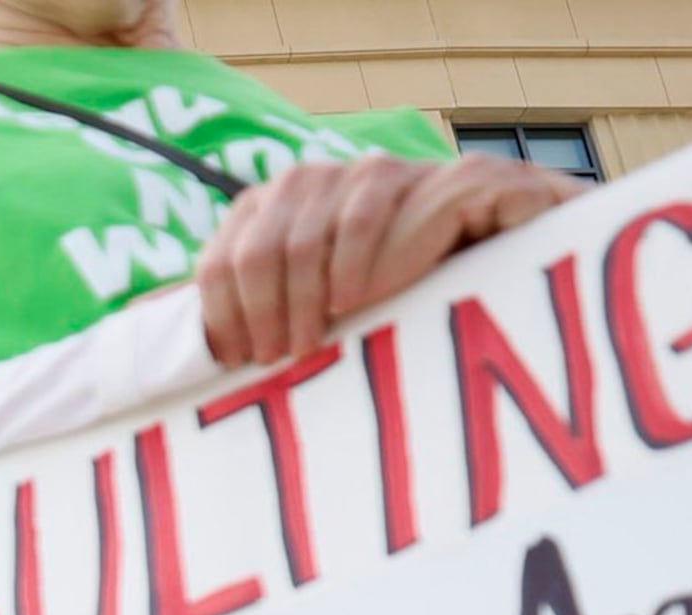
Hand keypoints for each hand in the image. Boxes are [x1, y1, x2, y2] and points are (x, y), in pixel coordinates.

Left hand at [197, 154, 588, 367]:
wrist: (536, 289)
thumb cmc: (418, 319)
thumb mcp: (328, 322)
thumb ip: (254, 315)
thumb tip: (155, 340)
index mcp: (295, 208)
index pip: (229, 249)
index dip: (222, 308)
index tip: (240, 362)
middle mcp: (340, 179)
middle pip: (266, 241)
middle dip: (265, 310)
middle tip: (282, 362)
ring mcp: (402, 174)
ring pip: (320, 225)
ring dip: (310, 296)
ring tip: (318, 341)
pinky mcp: (468, 178)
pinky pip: (395, 210)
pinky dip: (370, 258)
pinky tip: (362, 300)